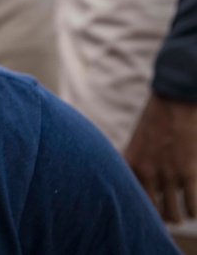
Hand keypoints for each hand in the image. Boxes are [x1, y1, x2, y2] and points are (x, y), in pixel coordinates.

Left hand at [124, 93, 196, 221]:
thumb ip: (138, 162)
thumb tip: (141, 183)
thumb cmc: (157, 119)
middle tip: (168, 216)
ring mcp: (167, 174)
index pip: (129, 198)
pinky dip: (194, 211)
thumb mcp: (138, 141)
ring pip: (174, 213)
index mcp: (130, 163)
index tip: (144, 214)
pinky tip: (194, 208)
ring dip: (179, 216)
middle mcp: (145, 172)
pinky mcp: (188, 172)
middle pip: (151, 211)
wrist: (174, 101)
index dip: (139, 211)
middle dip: (160, 217)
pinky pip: (193, 206)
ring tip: (183, 213)